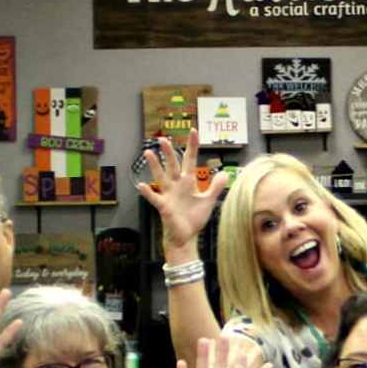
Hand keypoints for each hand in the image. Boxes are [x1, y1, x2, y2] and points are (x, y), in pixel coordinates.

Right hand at [134, 130, 226, 254]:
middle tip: (163, 139)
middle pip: (172, 165)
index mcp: (188, 182)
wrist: (186, 236)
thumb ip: (215, 187)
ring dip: (154, 165)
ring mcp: (168, 194)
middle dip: (168, 152)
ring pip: (161, 176)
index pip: (190, 160)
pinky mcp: (164, 206)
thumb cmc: (194, 218)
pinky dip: (148, 192)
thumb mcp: (208, 202)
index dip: (192, 146)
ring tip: (148, 152)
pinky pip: (154, 197)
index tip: (193, 131)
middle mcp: (177, 185)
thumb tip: (224, 173)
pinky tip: (141, 185)